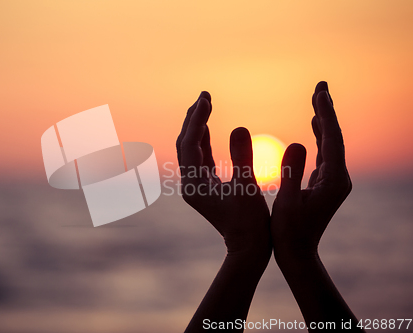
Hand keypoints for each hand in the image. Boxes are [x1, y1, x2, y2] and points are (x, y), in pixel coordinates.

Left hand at [176, 91, 270, 255]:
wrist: (248, 249)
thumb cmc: (250, 223)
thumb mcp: (247, 188)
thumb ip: (243, 157)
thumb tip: (239, 126)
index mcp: (195, 184)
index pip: (190, 145)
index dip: (197, 121)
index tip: (206, 99)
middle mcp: (190, 183)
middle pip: (185, 144)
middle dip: (193, 119)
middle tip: (204, 95)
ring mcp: (196, 185)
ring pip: (191, 149)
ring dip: (197, 127)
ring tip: (204, 103)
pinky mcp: (205, 187)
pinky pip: (200, 158)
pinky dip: (204, 141)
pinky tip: (208, 128)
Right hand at [271, 81, 351, 258]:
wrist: (298, 254)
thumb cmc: (289, 233)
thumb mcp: (288, 203)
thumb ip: (292, 172)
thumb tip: (298, 142)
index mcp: (333, 182)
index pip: (332, 140)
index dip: (326, 114)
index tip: (320, 92)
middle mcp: (339, 178)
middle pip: (335, 138)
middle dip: (327, 111)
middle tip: (321, 86)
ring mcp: (334, 180)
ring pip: (331, 143)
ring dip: (324, 120)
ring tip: (317, 98)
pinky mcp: (326, 183)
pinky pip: (326, 152)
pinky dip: (321, 135)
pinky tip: (316, 124)